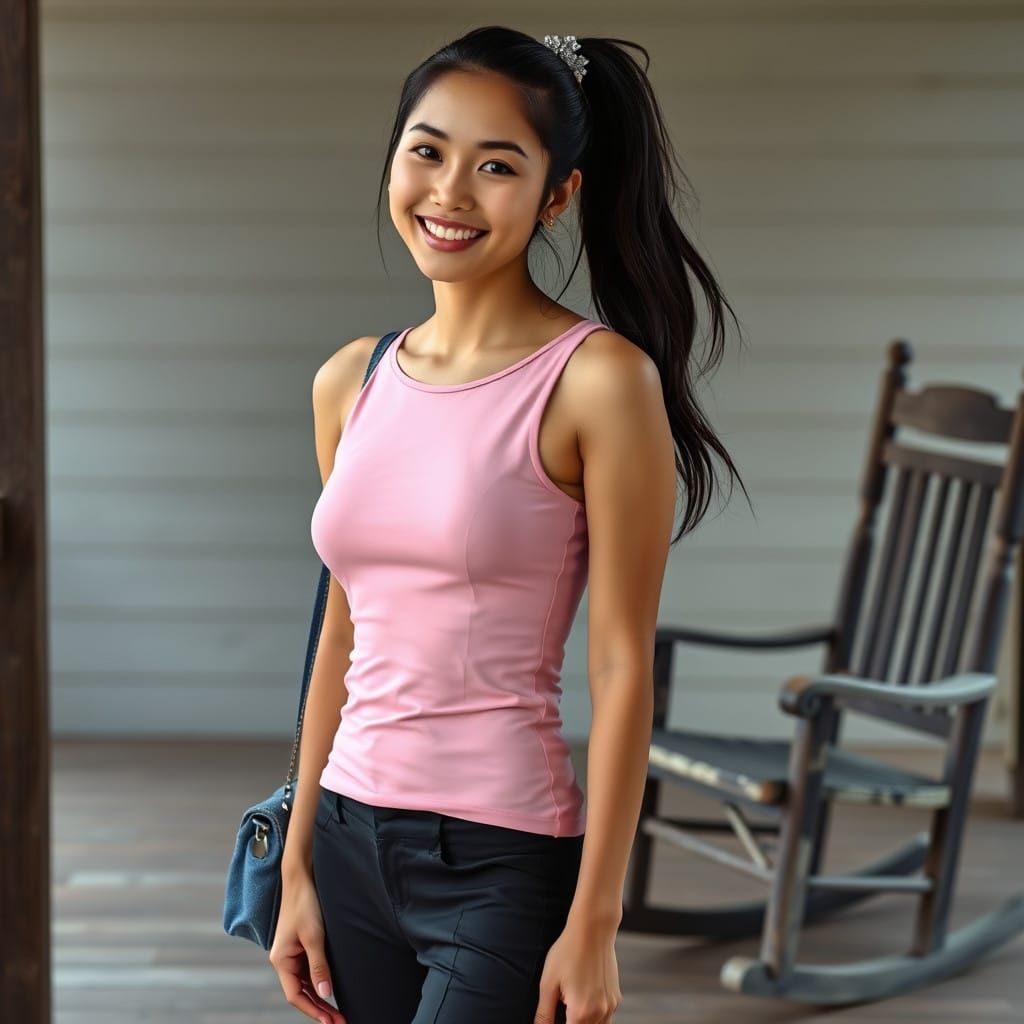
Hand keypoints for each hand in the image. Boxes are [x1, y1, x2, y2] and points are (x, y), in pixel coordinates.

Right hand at [269, 873, 346, 1023]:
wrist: (302, 878)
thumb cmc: (306, 904)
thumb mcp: (314, 936)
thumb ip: (319, 966)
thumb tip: (326, 994)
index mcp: (281, 960)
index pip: (295, 995)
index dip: (313, 1011)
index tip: (332, 1022)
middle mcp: (284, 960)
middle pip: (301, 992)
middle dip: (320, 1009)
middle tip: (340, 1022)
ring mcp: (292, 953)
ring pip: (306, 983)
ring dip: (321, 998)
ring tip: (339, 1012)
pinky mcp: (301, 945)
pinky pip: (310, 970)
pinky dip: (320, 982)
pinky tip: (332, 989)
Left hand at [534, 918, 621, 1023]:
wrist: (593, 929)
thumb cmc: (568, 951)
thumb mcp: (548, 982)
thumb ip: (544, 1013)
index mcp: (580, 1012)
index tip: (554, 1018)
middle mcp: (599, 1013)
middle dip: (571, 1022)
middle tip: (563, 1002)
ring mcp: (610, 1006)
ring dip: (583, 1022)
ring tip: (571, 1000)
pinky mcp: (616, 998)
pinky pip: (605, 1017)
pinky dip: (594, 1016)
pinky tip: (583, 996)